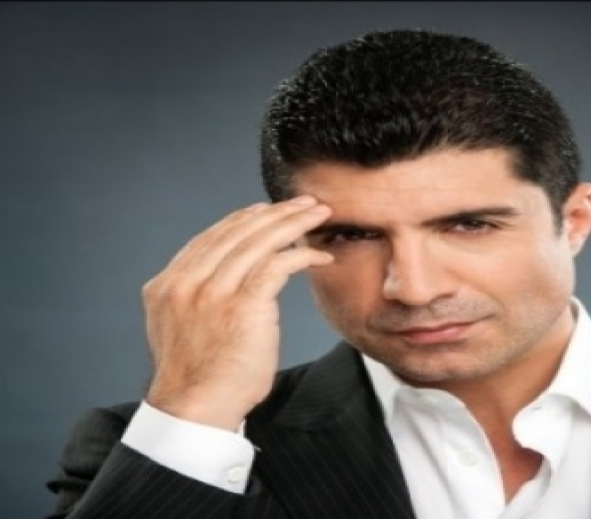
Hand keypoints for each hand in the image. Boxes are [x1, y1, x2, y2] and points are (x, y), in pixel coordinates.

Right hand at [142, 196, 332, 430]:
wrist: (194, 410)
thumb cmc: (197, 379)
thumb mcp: (180, 329)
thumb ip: (194, 300)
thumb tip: (221, 281)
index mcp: (168, 285)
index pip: (211, 238)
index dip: (243, 219)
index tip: (267, 210)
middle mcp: (187, 282)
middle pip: (237, 232)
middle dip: (275, 212)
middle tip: (303, 202)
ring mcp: (213, 292)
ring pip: (259, 242)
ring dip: (293, 223)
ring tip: (318, 214)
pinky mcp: (242, 305)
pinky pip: (277, 265)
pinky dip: (301, 254)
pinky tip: (318, 254)